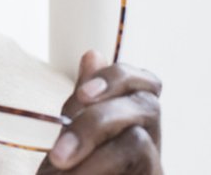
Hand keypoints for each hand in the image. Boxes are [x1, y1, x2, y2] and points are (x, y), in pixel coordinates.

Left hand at [37, 50, 161, 173]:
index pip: (143, 79)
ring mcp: (156, 162)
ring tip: (60, 170)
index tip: (81, 95)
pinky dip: (98, 172)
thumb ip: (83, 101)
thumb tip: (92, 53)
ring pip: (137, 142)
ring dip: (92, 156)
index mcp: (134, 113)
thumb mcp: (71, 134)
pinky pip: (139, 169)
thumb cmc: (73, 170)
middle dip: (93, 124)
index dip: (115, 77)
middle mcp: (153, 134)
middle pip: (143, 106)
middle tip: (58, 155)